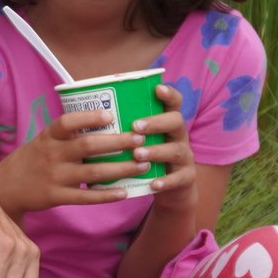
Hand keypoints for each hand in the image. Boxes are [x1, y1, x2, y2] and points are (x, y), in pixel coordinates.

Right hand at [0, 107, 156, 216]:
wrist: (5, 187)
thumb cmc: (33, 159)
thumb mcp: (44, 140)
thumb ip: (69, 134)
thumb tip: (108, 121)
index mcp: (48, 136)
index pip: (67, 122)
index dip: (89, 117)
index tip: (111, 115)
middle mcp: (51, 154)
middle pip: (88, 146)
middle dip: (118, 142)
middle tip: (140, 139)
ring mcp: (54, 177)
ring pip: (93, 172)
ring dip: (121, 168)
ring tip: (143, 164)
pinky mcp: (56, 197)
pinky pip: (86, 197)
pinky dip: (107, 195)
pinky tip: (125, 192)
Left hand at [134, 85, 199, 210]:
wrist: (168, 188)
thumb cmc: (146, 158)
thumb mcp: (140, 140)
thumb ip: (126, 128)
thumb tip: (92, 115)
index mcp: (167, 123)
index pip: (174, 102)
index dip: (168, 94)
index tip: (157, 89)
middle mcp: (179, 136)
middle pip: (176, 121)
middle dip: (156, 123)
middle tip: (136, 126)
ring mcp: (184, 156)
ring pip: (175, 150)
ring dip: (156, 151)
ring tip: (137, 154)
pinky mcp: (186, 177)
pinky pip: (178, 178)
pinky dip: (165, 181)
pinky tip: (153, 183)